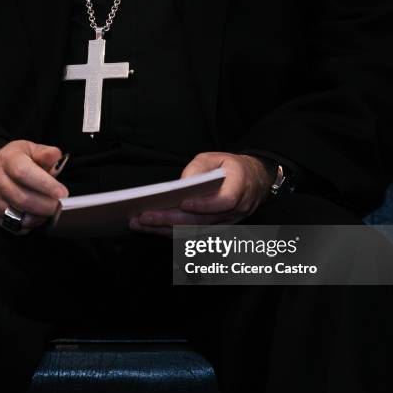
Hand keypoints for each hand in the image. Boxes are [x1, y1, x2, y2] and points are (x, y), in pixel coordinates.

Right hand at [0, 140, 68, 234]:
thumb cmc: (15, 160)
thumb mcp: (31, 150)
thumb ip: (45, 153)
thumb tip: (55, 155)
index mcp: (7, 159)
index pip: (24, 173)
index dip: (45, 185)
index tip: (62, 193)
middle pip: (23, 199)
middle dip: (46, 206)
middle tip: (60, 206)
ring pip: (18, 216)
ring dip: (39, 217)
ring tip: (48, 210)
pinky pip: (13, 225)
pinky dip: (28, 225)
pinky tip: (35, 215)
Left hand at [130, 153, 273, 236]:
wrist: (253, 182)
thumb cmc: (231, 168)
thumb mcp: (215, 158)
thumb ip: (199, 168)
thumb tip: (181, 184)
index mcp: (240, 187)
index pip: (225, 202)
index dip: (204, 205)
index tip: (183, 203)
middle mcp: (235, 210)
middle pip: (201, 221)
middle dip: (170, 220)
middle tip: (143, 217)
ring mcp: (226, 224)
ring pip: (194, 231)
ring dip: (165, 229)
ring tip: (139, 223)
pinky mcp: (215, 230)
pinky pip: (192, 234)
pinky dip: (170, 232)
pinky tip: (151, 227)